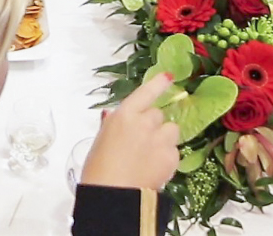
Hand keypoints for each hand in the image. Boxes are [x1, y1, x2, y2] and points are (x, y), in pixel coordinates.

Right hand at [81, 73, 179, 189]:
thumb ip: (112, 125)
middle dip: (154, 124)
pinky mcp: (172, 157)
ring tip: (152, 154)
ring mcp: (160, 139)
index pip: (146, 93)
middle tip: (144, 140)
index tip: (168, 77)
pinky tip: (154, 168)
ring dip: (164, 138)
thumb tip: (113, 117)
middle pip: (159, 114)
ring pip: (171, 130)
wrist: (113, 196)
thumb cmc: (98, 169)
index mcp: (124, 115)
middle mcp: (145, 122)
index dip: (158, 84)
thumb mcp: (101, 141)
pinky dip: (167, 157)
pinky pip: (175, 151)